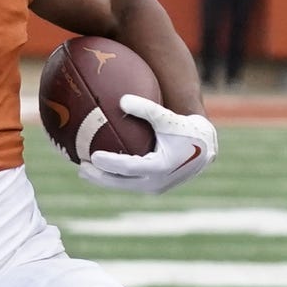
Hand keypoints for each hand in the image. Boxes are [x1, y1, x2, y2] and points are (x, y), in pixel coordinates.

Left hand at [79, 94, 216, 193]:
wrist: (205, 145)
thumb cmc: (185, 128)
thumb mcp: (167, 117)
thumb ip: (146, 108)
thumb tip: (122, 100)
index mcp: (161, 166)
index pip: (129, 167)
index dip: (110, 163)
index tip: (93, 156)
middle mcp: (158, 181)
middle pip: (122, 182)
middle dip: (100, 177)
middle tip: (81, 168)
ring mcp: (156, 186)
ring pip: (124, 185)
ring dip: (103, 180)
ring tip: (83, 171)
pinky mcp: (154, 186)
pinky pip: (129, 183)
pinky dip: (113, 177)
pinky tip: (97, 168)